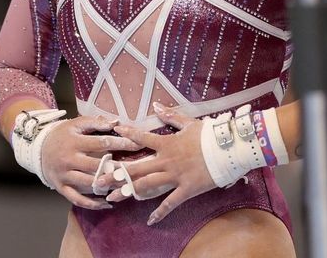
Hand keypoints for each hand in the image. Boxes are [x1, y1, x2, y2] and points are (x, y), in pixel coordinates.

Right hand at [40, 115, 141, 209]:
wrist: (38, 149)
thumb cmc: (62, 135)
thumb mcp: (76, 124)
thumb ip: (95, 122)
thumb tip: (117, 122)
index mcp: (74, 141)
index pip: (101, 143)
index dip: (121, 144)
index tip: (137, 144)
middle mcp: (69, 159)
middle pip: (97, 166)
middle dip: (118, 168)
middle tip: (136, 169)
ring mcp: (64, 175)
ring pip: (89, 184)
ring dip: (107, 186)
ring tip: (124, 186)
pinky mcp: (61, 187)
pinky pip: (78, 199)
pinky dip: (92, 204)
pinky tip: (106, 203)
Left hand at [96, 103, 216, 224]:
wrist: (228, 150)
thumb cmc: (209, 135)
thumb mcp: (189, 123)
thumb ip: (170, 116)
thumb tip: (156, 106)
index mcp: (166, 143)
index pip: (142, 138)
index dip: (127, 134)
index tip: (114, 133)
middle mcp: (166, 161)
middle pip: (136, 168)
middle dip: (116, 175)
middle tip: (98, 180)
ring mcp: (175, 176)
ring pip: (147, 186)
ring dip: (129, 192)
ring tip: (112, 198)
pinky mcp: (186, 189)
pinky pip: (170, 202)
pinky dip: (160, 212)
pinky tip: (150, 220)